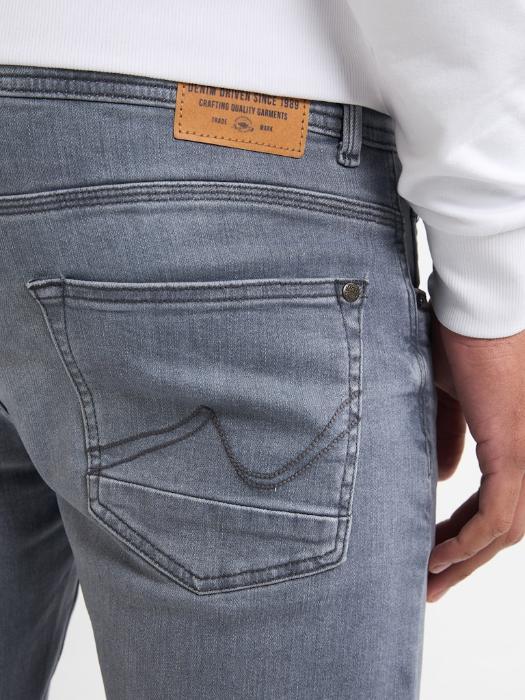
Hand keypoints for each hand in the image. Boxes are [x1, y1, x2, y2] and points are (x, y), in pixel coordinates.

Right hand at [426, 306, 524, 601]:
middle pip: (504, 528)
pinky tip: (440, 556)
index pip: (497, 504)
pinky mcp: (514, 449)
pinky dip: (468, 541)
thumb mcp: (446, 398)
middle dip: (466, 561)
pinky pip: (497, 513)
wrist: (479, 308)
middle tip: (432, 586)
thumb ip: (447, 439)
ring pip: (504, 529)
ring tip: (430, 581)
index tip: (434, 554)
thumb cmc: (461, 342)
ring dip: (466, 560)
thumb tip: (441, 480)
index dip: (465, 534)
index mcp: (514, 441)